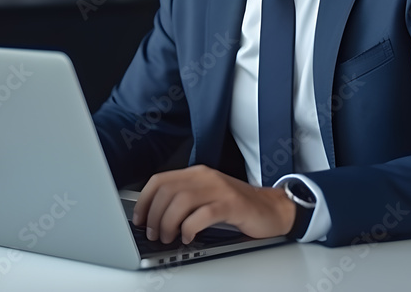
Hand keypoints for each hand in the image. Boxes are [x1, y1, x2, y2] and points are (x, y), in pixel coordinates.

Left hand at [132, 165, 295, 244]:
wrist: (271, 209)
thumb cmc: (236, 206)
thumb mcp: (206, 196)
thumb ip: (183, 200)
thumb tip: (154, 216)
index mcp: (196, 173)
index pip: (160, 180)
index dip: (144, 200)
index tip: (139, 218)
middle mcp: (206, 177)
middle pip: (167, 191)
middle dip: (155, 216)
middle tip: (154, 234)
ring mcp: (219, 189)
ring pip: (181, 201)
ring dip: (169, 223)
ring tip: (169, 237)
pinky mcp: (232, 204)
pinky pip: (203, 214)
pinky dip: (190, 227)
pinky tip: (189, 236)